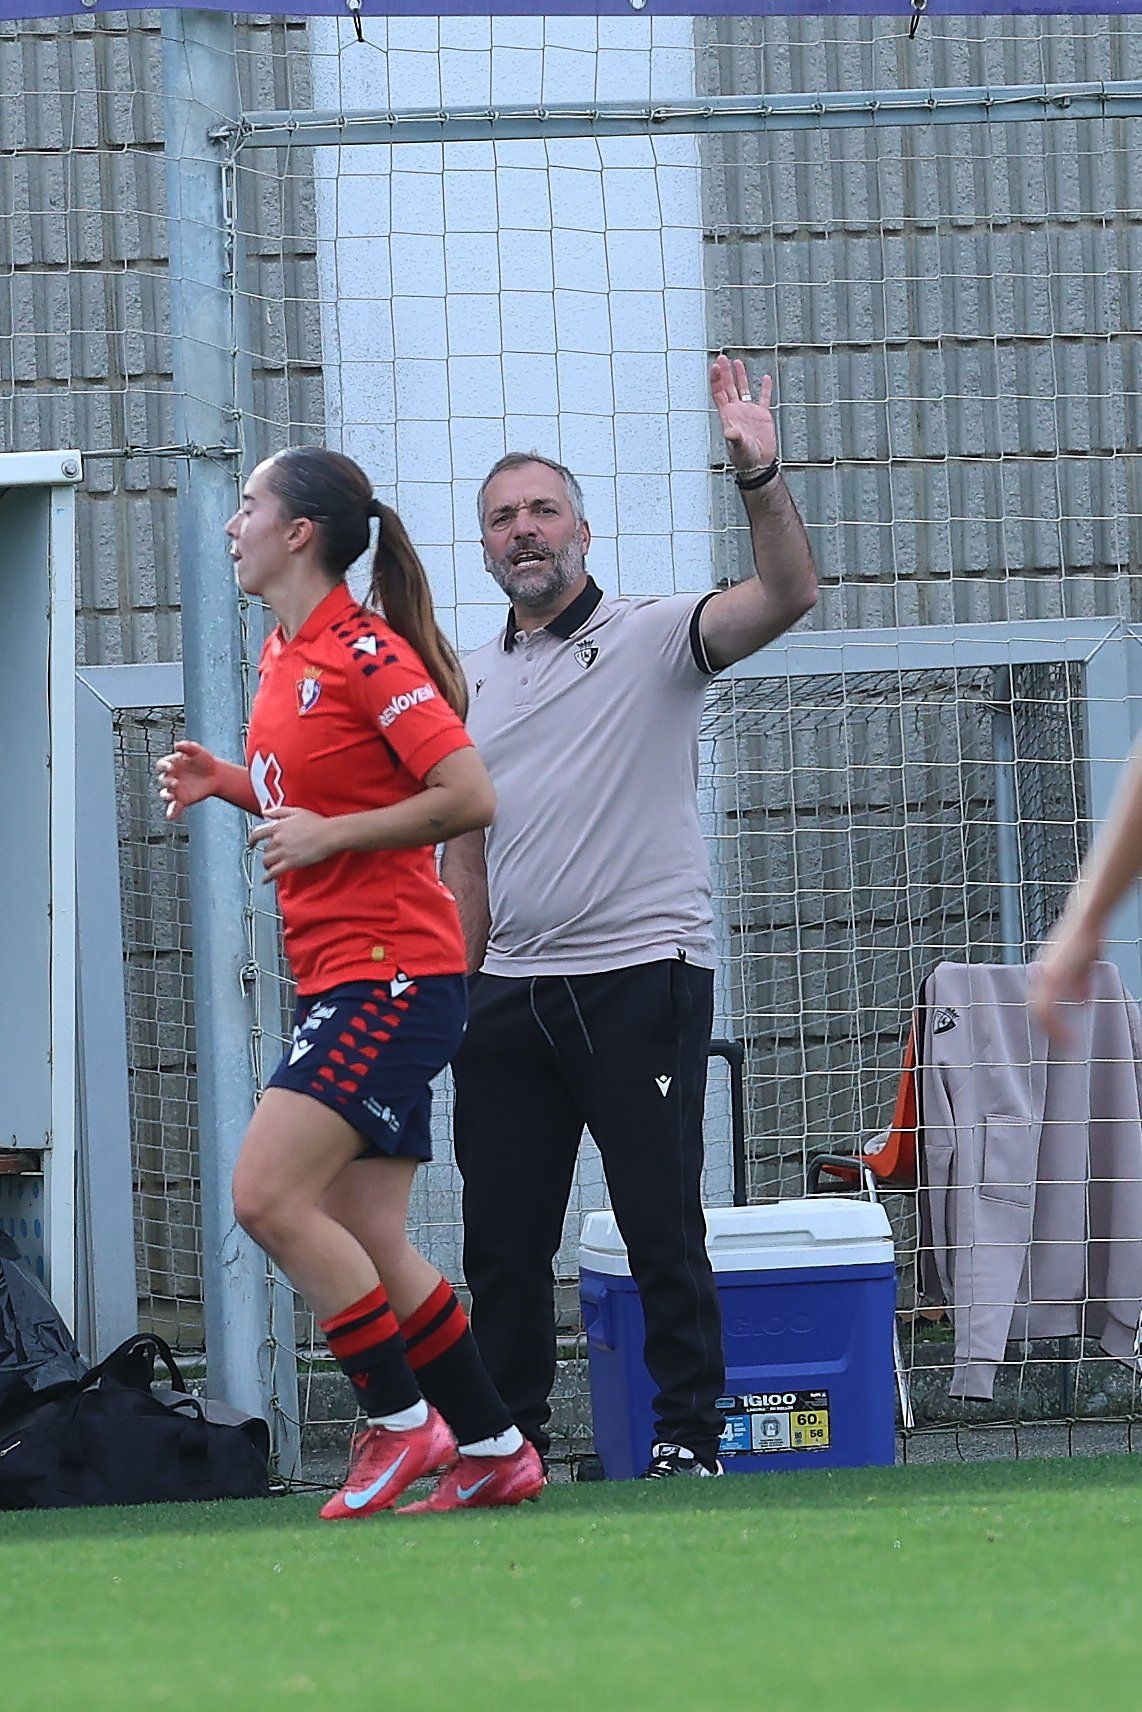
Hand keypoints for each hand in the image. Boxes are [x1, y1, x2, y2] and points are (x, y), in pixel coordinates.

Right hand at [156, 740, 221, 820]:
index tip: (170, 767)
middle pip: (163, 780)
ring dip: (166, 796)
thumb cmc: (205, 760)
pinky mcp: (182, 800)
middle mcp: (171, 778)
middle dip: (167, 782)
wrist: (217, 775)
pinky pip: (174, 808)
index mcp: (172, 765)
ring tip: (171, 797)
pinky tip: (170, 816)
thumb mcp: (198, 750)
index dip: (164, 766)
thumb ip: (188, 746)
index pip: (161, 766)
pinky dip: (171, 813)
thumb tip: (176, 745)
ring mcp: (176, 790)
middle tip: (175, 783)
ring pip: (165, 794)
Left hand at [248, 806, 336, 881]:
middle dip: (266, 853)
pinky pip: (274, 872)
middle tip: (268, 855)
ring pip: (267, 860)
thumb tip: (266, 812)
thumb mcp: (296, 811)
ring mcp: (284, 851)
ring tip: (269, 866)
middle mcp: (278, 839)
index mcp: (279, 826)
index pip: (257, 833)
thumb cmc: (316, 823)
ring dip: (266, 864)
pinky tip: (266, 880)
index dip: (252, 839)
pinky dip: (268, 877)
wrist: (328, 835)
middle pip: (264, 848)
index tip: (251, 842)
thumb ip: (279, 811)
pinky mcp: (291, 862)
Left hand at [709, 354, 777, 473]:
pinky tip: (765, 378)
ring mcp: (749, 412)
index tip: (716, 366)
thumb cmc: (745, 458)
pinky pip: (764, 398)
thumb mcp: (739, 447)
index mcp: (728, 415)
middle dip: (724, 372)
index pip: (719, 393)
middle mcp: (736, 411)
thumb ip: (734, 438)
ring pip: (742, 389)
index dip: (716, 379)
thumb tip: (729, 431)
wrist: (758, 464)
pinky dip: (765, 388)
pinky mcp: (762, 416)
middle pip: (728, 387)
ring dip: (740, 376)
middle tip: (722, 357)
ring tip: (737, 362)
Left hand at [1030, 914, 1102, 1044]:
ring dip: (1053, 1030)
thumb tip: (1080, 1000)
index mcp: (1045, 972)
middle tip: (1063, 1042)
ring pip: (1040, 1012)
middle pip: (1036, 1009)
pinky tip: (1068, 1034)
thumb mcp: (1083, 965)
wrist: (1087, 920)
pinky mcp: (1054, 977)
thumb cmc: (1085, 937)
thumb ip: (1080, 983)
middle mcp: (1041, 974)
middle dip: (1049, 1029)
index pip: (1039, 1001)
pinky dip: (1057, 1024)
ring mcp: (1046, 976)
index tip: (1058, 1031)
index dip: (1047, 1018)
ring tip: (1067, 1042)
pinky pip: (1048, 1007)